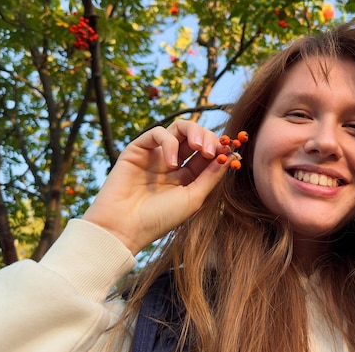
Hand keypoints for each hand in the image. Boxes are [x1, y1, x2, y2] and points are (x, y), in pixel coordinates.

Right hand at [82, 120, 229, 254]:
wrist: (124, 228)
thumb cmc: (159, 218)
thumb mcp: (193, 198)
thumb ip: (211, 177)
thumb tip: (230, 156)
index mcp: (188, 175)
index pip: (208, 152)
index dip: (220, 147)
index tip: (230, 149)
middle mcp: (173, 161)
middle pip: (196, 136)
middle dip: (209, 138)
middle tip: (213, 150)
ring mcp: (156, 154)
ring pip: (179, 128)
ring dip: (194, 132)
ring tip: (199, 148)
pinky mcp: (138, 149)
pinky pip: (158, 133)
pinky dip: (169, 142)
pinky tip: (171, 163)